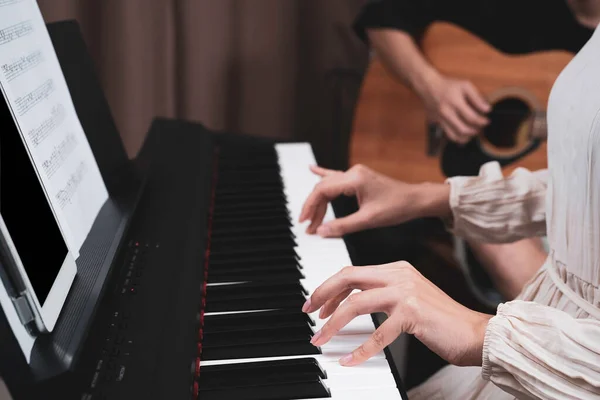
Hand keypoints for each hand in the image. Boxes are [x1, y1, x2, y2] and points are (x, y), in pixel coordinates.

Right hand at [299, 164, 449, 236]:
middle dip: (314, 208)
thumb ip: (343, 226)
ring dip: (319, 202)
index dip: (310, 206)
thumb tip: (321, 231)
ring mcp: (356, 174)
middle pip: (323, 188)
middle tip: (308, 226)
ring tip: (311, 217)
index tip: (305, 222)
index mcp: (354, 179)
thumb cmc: (396, 207)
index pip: (322, 190)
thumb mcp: (368, 220)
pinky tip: (313, 170)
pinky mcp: (359, 178)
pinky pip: (337, 177)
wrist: (415, 200)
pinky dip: (324, 175)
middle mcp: (353, 172)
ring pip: (329, 185)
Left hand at [302, 262, 491, 366]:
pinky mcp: (412, 313)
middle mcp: (399, 274)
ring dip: (333, 324)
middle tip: (309, 313)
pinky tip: (350, 360)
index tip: (316, 304)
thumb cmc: (441, 320)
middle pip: (348, 277)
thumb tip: (350, 302)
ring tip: (321, 339)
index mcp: (397, 268)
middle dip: (322, 294)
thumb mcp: (409, 297)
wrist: (475, 333)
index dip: (330, 287)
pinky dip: (360, 349)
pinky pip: (377, 333)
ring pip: (355, 303)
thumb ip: (383, 293)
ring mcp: (406, 292)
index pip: (353, 271)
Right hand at [422, 75, 490, 143]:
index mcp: (455, 102)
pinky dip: (456, 137)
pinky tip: (462, 134)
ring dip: (465, 137)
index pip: (471, 117)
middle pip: (463, 129)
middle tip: (480, 128)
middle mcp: (446, 113)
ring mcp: (440, 119)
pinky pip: (447, 134)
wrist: (429, 87)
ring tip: (472, 133)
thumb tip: (487, 109)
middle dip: (474, 131)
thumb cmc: (448, 85)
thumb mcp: (465, 86)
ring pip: (454, 136)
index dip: (481, 121)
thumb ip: (477, 97)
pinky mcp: (436, 123)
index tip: (486, 121)